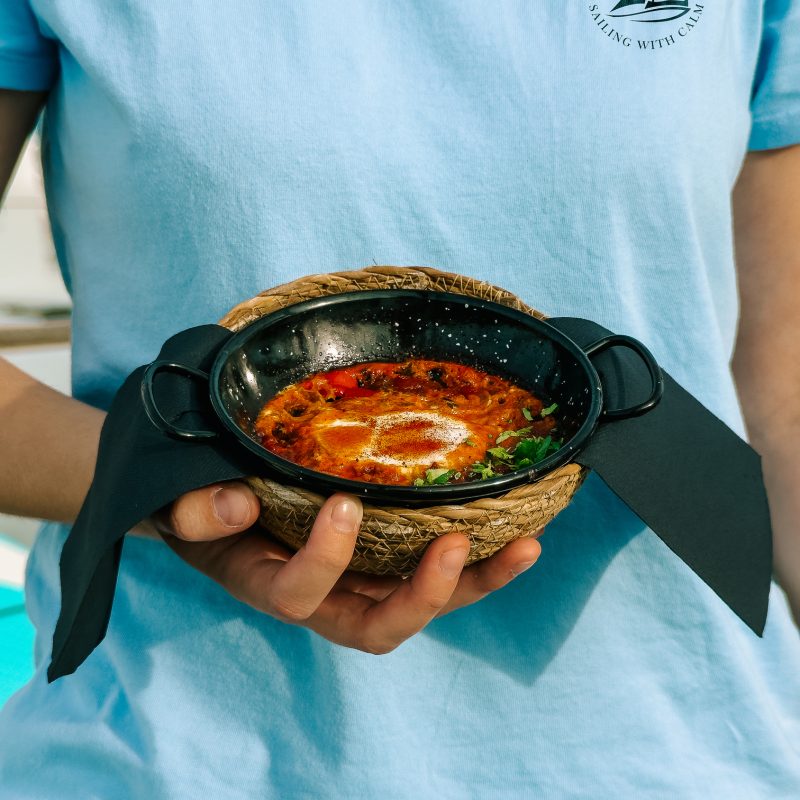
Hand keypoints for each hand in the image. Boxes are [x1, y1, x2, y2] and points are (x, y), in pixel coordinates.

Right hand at [151, 482, 541, 653]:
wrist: (218, 503)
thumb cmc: (202, 504)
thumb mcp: (183, 504)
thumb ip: (193, 510)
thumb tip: (237, 505)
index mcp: (271, 584)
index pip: (300, 594)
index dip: (325, 560)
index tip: (345, 504)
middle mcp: (323, 597)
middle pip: (378, 625)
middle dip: (422, 595)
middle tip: (457, 543)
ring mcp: (360, 582)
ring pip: (420, 605)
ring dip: (473, 583)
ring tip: (524, 546)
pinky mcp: (384, 560)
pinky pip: (431, 571)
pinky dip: (476, 562)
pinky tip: (517, 533)